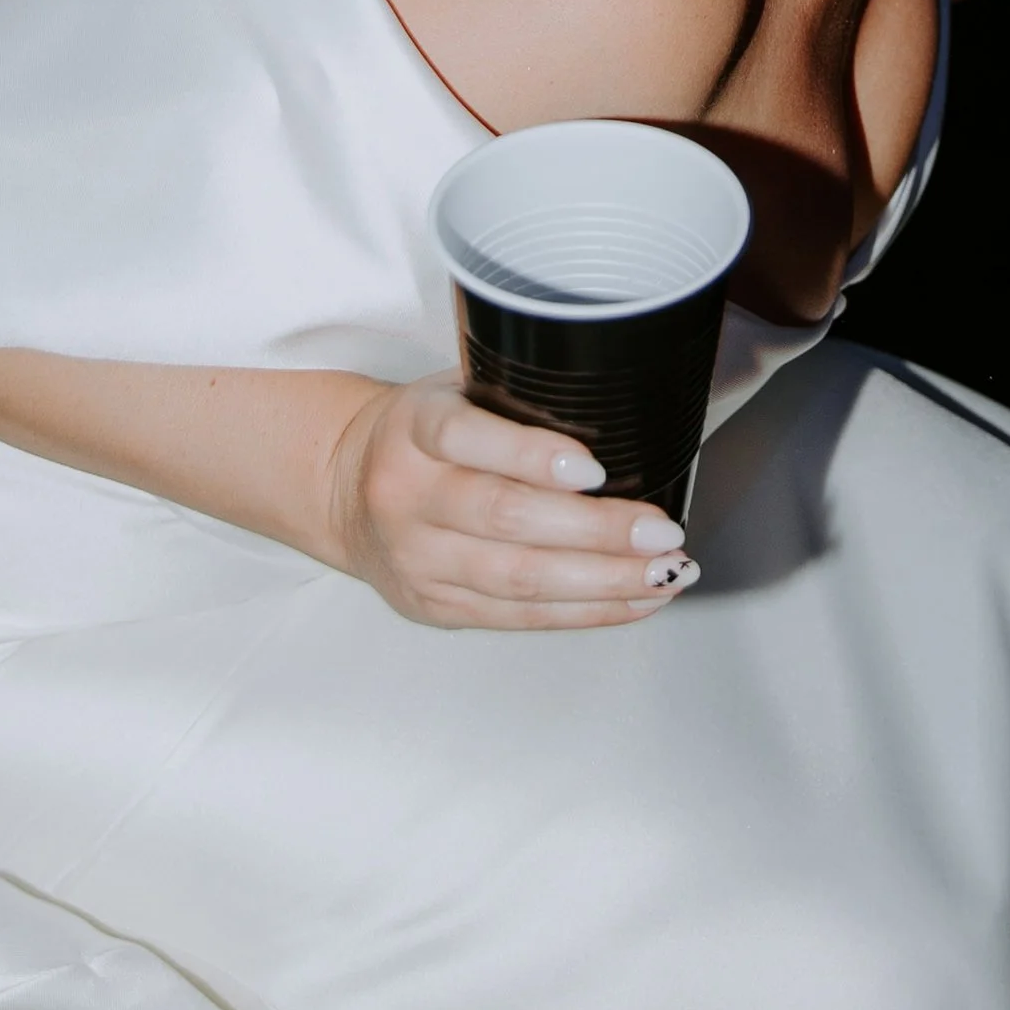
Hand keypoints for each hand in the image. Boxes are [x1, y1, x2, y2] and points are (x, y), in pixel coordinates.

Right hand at [325, 374, 693, 627]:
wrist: (342, 489)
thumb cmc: (424, 433)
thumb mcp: (455, 392)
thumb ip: (516, 400)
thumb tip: (626, 408)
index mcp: (414, 427)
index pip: (466, 436)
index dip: (532, 455)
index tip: (594, 468)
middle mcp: (407, 495)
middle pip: (505, 518)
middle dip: (596, 530)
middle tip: (662, 531)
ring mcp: (418, 560)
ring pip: (518, 579)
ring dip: (604, 581)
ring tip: (666, 571)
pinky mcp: (435, 607)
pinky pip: (520, 617)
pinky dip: (588, 611)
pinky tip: (637, 598)